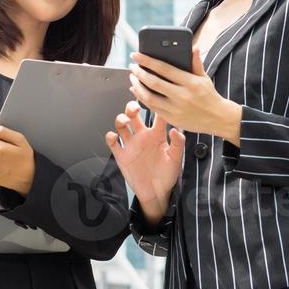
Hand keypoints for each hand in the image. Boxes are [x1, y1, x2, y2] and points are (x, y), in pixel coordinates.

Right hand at [104, 100, 182, 222]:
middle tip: (134, 107)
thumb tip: (176, 129)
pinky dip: (110, 137)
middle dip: (132, 107)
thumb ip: (177, 143)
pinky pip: (113, 143)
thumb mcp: (175, 159)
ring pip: (122, 125)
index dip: (154, 104)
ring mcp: (131, 145)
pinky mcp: (122, 155)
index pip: (156, 115)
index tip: (153, 96)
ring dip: (121, 119)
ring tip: (124, 121)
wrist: (156, 192)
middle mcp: (143, 136)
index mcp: (157, 135)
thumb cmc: (167, 175)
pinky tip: (113, 136)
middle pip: (134, 115)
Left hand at [127, 46, 239, 138]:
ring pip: (150, 97)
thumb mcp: (204, 77)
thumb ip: (196, 63)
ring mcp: (176, 109)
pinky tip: (137, 91)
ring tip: (132, 77)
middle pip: (154, 83)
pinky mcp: (172, 119)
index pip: (165, 69)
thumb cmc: (209, 95)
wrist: (219, 118)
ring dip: (137, 86)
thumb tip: (193, 47)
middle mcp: (182, 96)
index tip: (137, 55)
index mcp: (190, 83)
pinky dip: (141, 99)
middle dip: (139, 73)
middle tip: (132, 66)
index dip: (148, 61)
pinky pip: (152, 108)